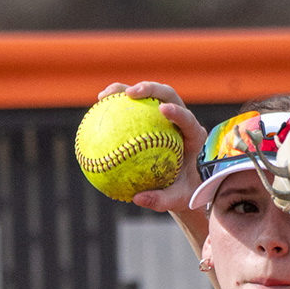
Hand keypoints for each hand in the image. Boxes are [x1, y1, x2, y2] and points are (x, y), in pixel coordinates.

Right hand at [97, 78, 202, 215]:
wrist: (188, 184)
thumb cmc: (186, 192)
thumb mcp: (177, 200)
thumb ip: (161, 200)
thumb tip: (137, 199)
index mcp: (194, 136)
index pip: (187, 118)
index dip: (177, 111)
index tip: (163, 109)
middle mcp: (182, 120)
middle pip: (168, 94)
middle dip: (149, 88)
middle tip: (129, 94)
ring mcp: (167, 117)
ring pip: (148, 97)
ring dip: (125, 90)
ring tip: (103, 97)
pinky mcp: (153, 119)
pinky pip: (133, 111)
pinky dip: (116, 109)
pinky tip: (95, 113)